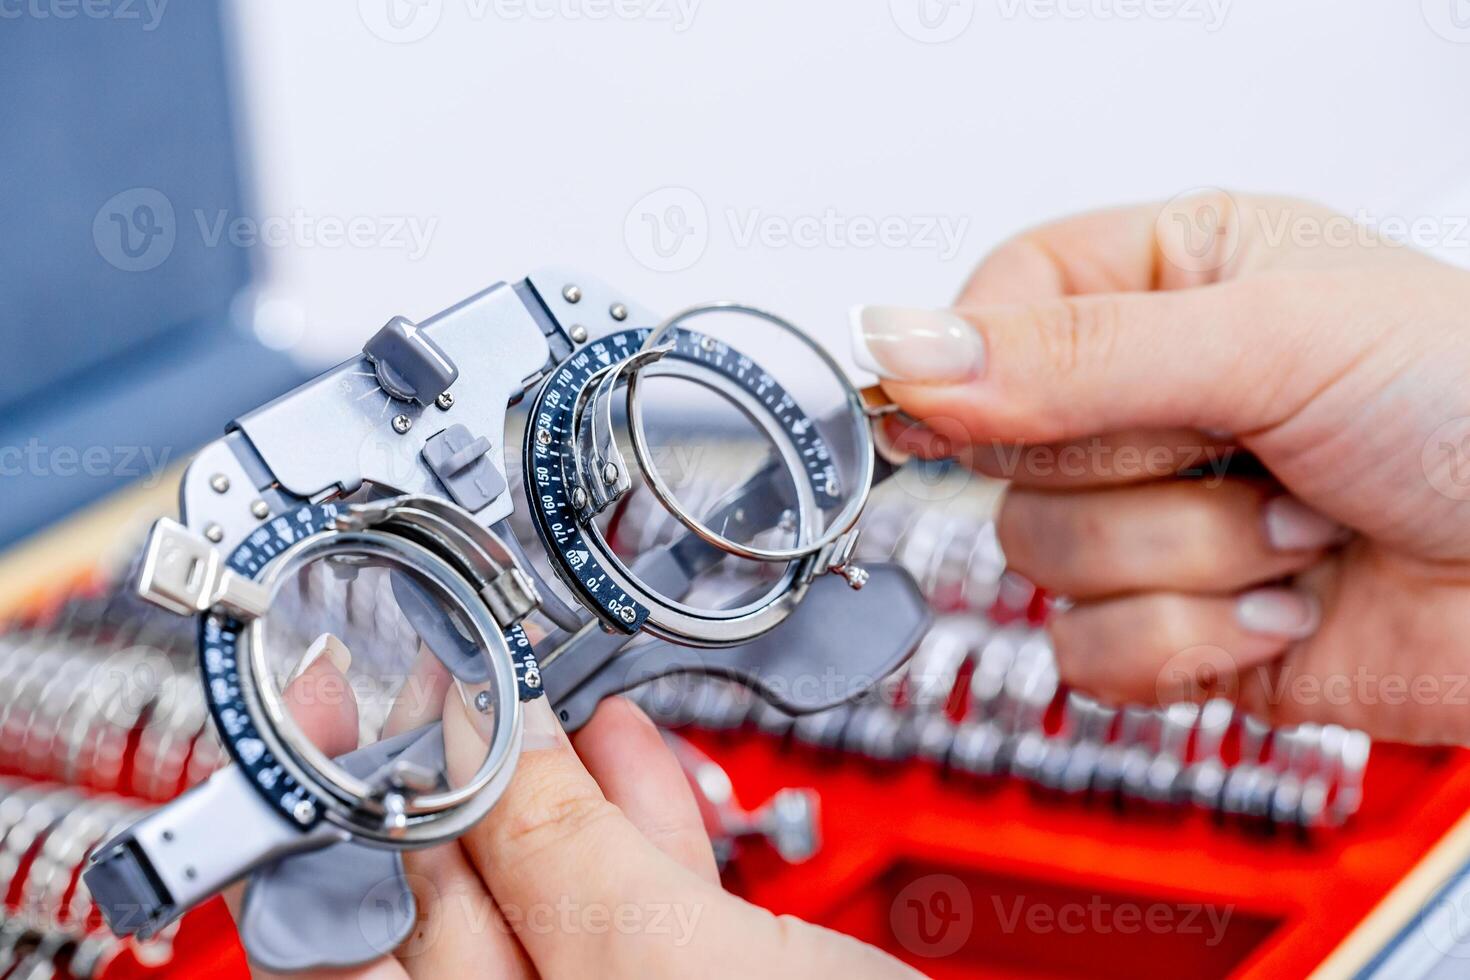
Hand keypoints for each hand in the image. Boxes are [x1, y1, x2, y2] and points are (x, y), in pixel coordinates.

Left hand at [233, 636, 917, 978]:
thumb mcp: (655, 958)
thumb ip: (551, 842)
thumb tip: (477, 724)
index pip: (349, 915)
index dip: (342, 792)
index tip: (349, 692)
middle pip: (445, 889)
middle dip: (454, 766)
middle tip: (449, 669)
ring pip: (542, 889)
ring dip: (548, 780)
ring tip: (546, 694)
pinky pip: (625, 904)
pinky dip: (628, 821)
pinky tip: (633, 751)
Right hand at [853, 193, 1469, 742]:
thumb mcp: (1276, 341)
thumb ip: (1079, 354)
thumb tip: (911, 352)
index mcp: (1168, 284)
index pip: (993, 313)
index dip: (981, 368)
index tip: (992, 406)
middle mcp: (1147, 402)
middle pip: (998, 453)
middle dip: (1134, 474)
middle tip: (1237, 450)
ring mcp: (1156, 520)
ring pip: (1037, 562)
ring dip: (1186, 560)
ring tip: (1293, 529)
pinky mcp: (1172, 626)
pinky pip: (1085, 654)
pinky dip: (1191, 643)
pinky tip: (1282, 602)